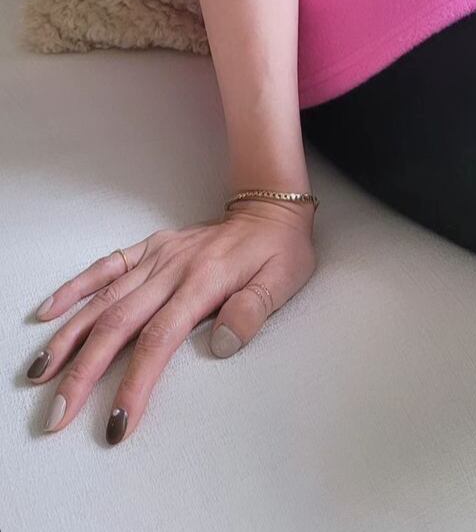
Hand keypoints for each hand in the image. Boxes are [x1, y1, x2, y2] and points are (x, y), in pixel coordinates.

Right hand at [24, 198, 316, 442]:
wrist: (270, 207)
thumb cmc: (279, 251)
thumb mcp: (282, 281)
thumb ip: (251, 311)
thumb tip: (221, 345)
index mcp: (203, 283)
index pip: (160, 340)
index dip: (135, 383)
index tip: (117, 422)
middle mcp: (172, 269)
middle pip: (118, 324)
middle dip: (84, 372)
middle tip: (58, 413)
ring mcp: (157, 257)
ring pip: (103, 299)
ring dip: (69, 336)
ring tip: (40, 372)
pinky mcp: (150, 248)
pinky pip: (106, 265)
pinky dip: (75, 288)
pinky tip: (48, 312)